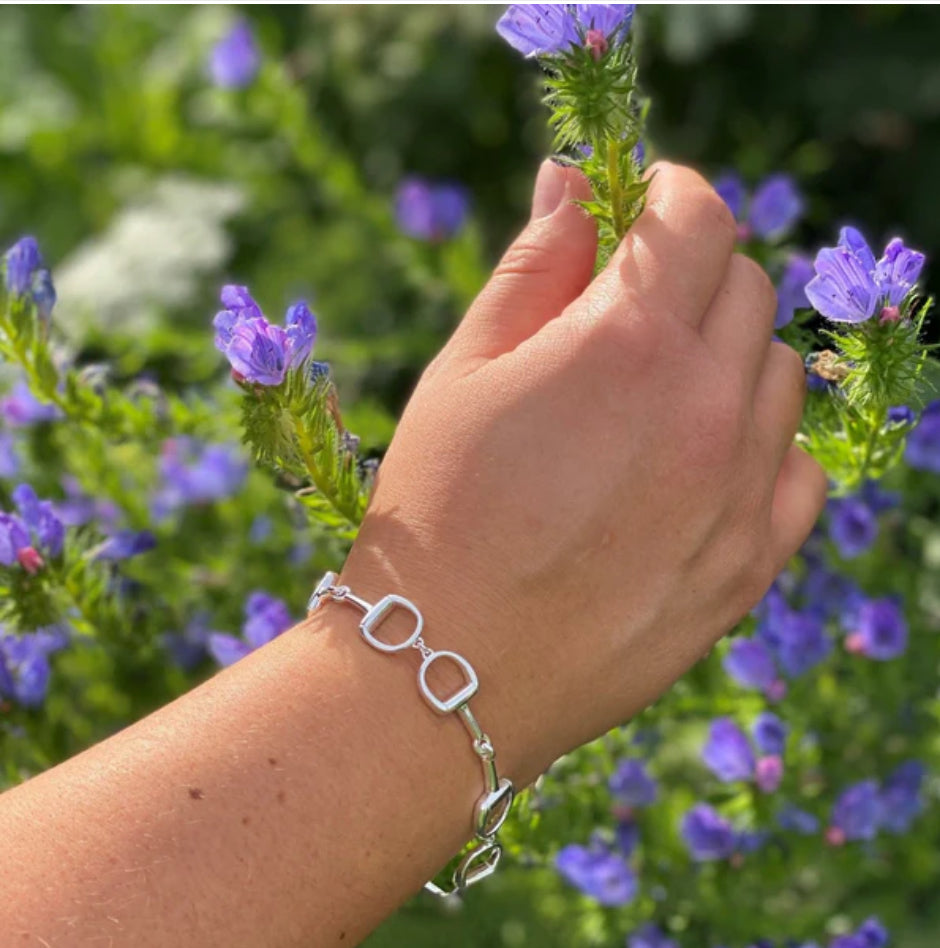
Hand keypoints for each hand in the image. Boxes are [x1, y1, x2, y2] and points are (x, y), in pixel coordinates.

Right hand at [342, 159, 826, 786]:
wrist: (452, 665)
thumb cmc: (439, 510)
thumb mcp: (463, 373)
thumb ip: (531, 267)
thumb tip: (570, 183)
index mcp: (627, 342)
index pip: (699, 218)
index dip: (672, 194)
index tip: (647, 204)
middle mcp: (704, 406)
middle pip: (748, 289)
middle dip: (696, 274)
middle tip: (636, 307)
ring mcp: (740, 490)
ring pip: (779, 374)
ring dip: (729, 357)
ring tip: (659, 394)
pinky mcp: (751, 562)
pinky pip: (797, 468)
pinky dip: (760, 442)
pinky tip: (701, 461)